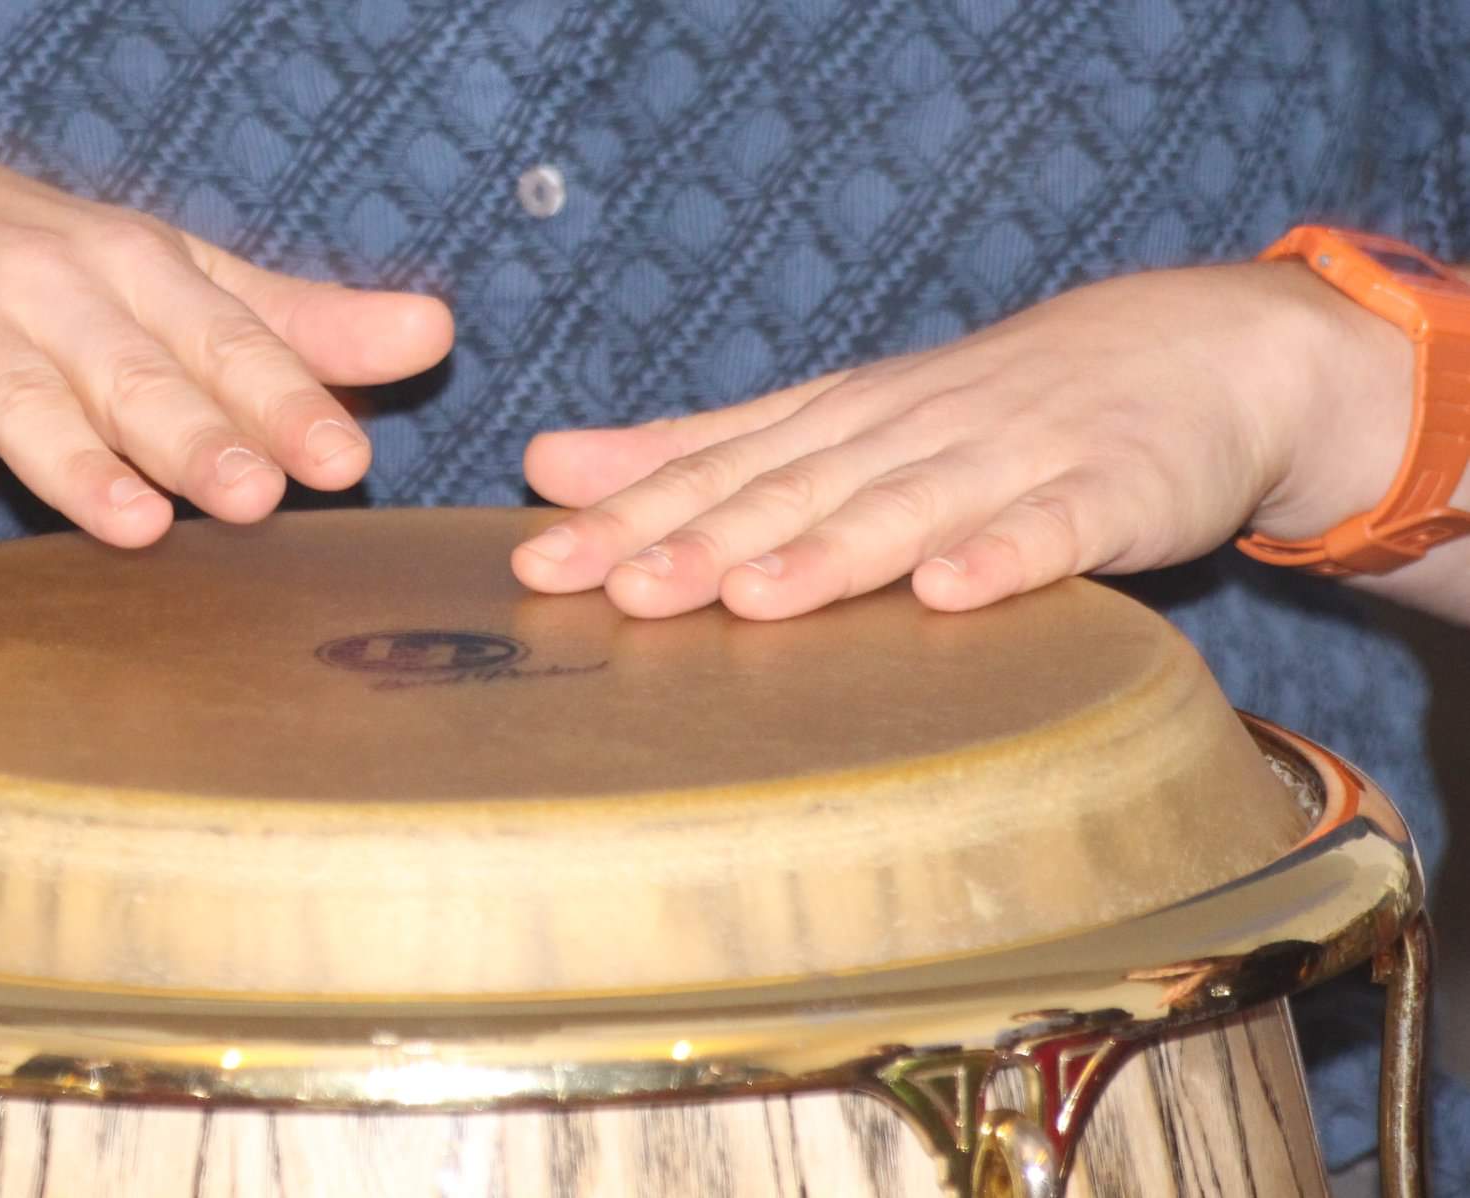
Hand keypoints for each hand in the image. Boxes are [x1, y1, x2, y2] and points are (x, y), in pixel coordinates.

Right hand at [0, 136, 452, 543]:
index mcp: (142, 269)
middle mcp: (53, 287)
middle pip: (133, 372)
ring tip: (134, 525)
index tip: (345, 461)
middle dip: (196, 436)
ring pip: (20, 397)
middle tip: (256, 499)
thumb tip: (436, 333)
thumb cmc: (46, 268)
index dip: (286, 400)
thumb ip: (297, 325)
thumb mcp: (173, 280)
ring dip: (76, 461)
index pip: (227, 343)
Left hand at [514, 262, 1412, 618]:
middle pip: (792, 492)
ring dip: (828, 553)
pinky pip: (1052, 529)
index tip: (538, 565)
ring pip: (905, 509)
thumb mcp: (831, 417)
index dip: (627, 518)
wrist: (1191, 352)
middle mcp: (906, 434)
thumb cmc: (983, 409)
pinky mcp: (1107, 492)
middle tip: (614, 590)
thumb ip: (697, 448)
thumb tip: (544, 465)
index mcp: (836, 422)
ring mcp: (1009, 459)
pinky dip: (1004, 556)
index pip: (716, 469)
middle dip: (700, 542)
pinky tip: (951, 592)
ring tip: (751, 596)